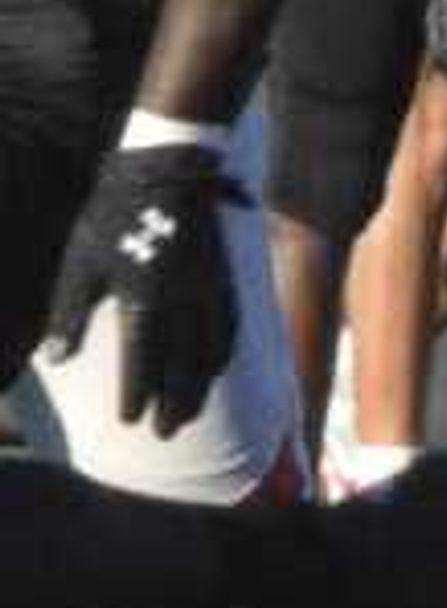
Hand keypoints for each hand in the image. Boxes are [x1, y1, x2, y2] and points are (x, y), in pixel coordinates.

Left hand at [44, 142, 241, 436]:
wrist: (167, 174)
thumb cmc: (113, 217)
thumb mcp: (81, 264)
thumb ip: (70, 315)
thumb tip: (56, 359)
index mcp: (143, 299)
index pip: (142, 361)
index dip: (135, 394)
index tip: (129, 421)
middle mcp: (182, 303)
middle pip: (180, 365)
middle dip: (172, 402)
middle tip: (165, 432)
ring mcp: (209, 292)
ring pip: (208, 352)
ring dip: (199, 387)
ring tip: (190, 413)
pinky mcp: (224, 280)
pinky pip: (228, 327)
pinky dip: (221, 355)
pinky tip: (215, 370)